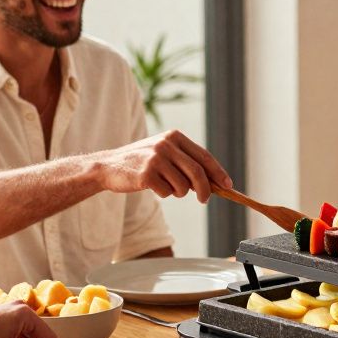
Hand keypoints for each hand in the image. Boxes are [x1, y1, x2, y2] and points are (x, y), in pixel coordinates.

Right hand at [97, 130, 232, 202]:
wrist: (109, 166)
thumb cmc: (142, 162)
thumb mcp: (165, 153)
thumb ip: (186, 162)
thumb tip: (214, 182)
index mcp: (174, 137)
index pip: (204, 156)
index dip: (218, 172)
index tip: (228, 185)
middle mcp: (166, 145)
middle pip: (197, 172)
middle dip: (205, 190)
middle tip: (205, 200)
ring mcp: (156, 159)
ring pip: (182, 186)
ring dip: (177, 192)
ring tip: (164, 185)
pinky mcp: (146, 174)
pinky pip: (166, 193)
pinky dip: (163, 194)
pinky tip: (151, 186)